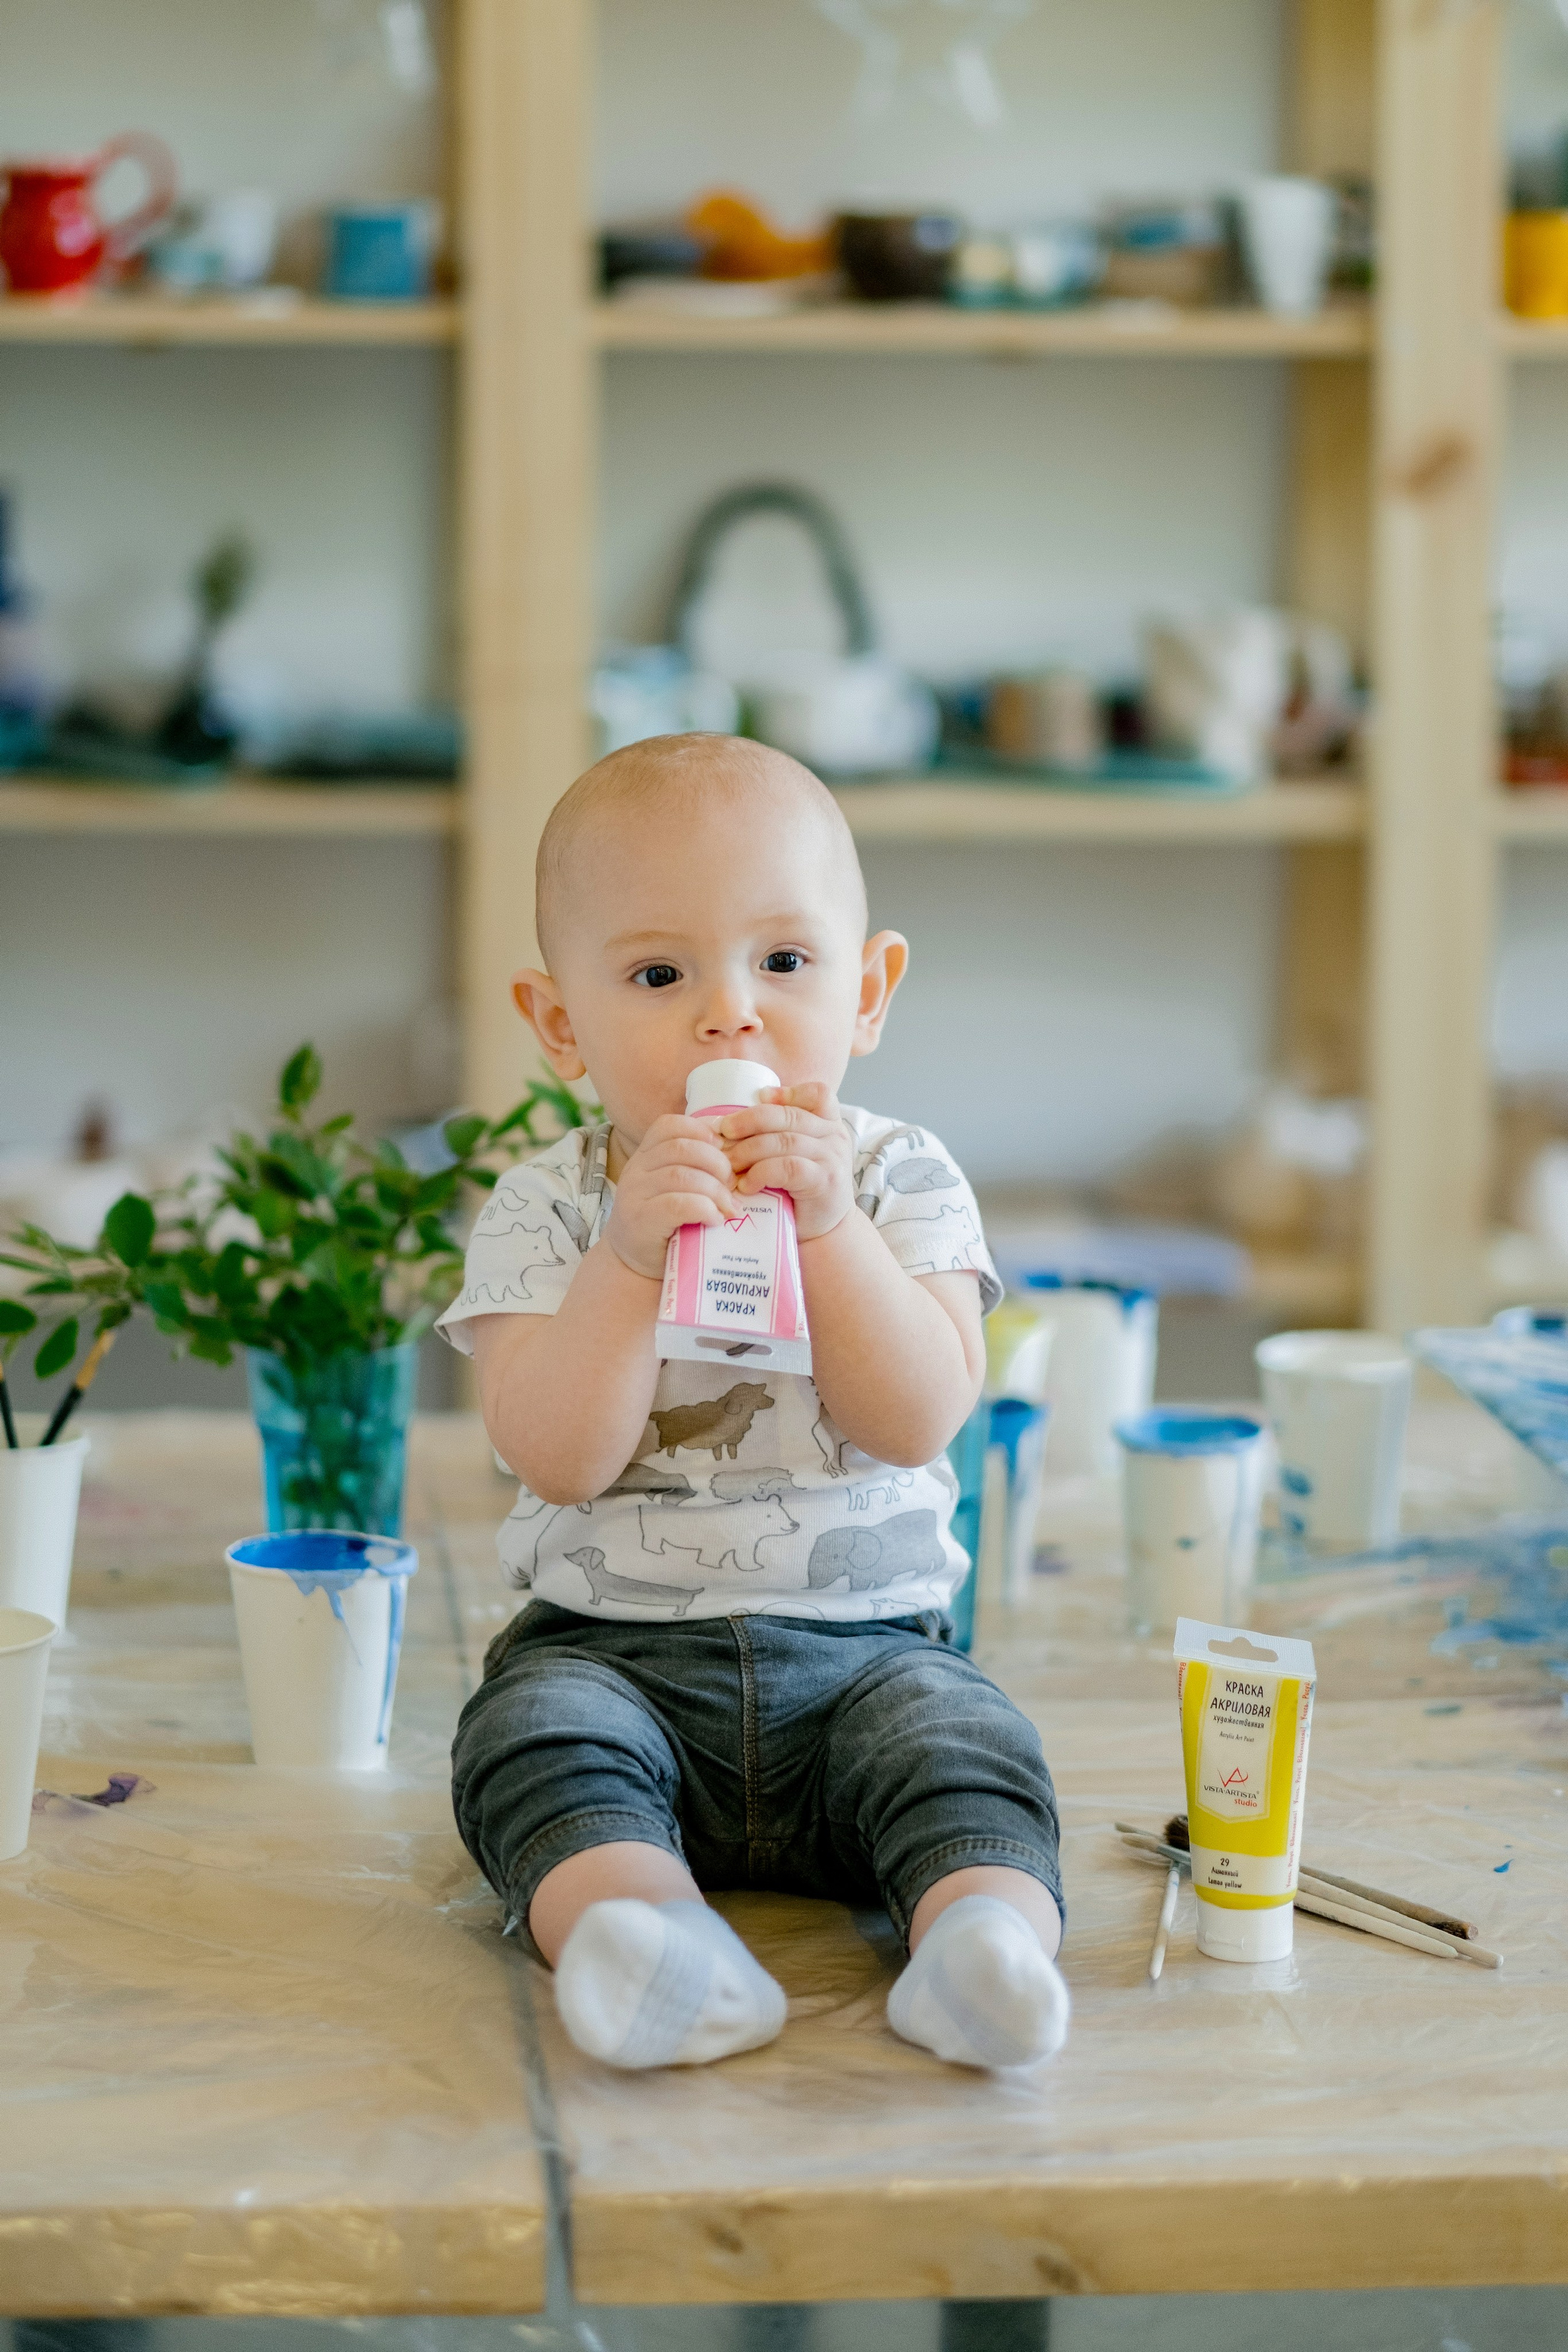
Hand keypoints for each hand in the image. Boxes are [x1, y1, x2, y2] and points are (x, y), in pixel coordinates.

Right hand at [604, 1115, 743, 1280]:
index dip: (702, 1131)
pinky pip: (678, 1204)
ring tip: (730, 1208)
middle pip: (681, 1148)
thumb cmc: (666, 1223)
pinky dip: (705, 1209)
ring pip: (681, 1175)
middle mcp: (636, 1170)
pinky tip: (716, 1220)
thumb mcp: (675, 1188)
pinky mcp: (641, 1221)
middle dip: (717, 1162)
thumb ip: (694, 1167)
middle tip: (734, 1185)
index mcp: (645, 1155)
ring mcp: (634, 1195)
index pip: (669, 1125)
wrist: (634, 1264)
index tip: (724, 1150)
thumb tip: (736, 1148)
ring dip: (716, 1190)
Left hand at [718, 1083, 853, 1242]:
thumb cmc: (800, 1193)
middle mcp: (834, 1136)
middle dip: (750, 1121)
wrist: (824, 1234)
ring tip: (727, 1163)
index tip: (760, 1096)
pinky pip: (788, 1167)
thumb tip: (724, 1123)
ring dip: (749, 1150)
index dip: (789, 1093)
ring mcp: (832, 1158)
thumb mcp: (795, 1157)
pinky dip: (761, 1172)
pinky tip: (746, 1183)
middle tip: (722, 1130)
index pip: (818, 1095)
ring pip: (785, 1141)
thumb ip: (777, 1136)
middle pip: (788, 1116)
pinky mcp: (825, 1181)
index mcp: (828, 1124)